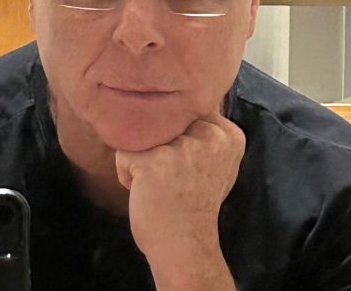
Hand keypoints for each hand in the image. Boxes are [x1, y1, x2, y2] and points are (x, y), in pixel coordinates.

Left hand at [116, 112, 244, 290]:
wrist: (185, 246)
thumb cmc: (194, 202)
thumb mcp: (214, 161)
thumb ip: (202, 132)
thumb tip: (174, 104)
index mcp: (228, 134)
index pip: (187, 110)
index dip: (178, 136)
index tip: (187, 166)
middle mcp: (209, 135)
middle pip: (162, 119)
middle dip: (159, 145)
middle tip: (173, 177)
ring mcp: (181, 147)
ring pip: (142, 135)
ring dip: (143, 159)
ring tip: (158, 183)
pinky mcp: (154, 160)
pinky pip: (123, 154)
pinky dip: (126, 174)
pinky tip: (145, 191)